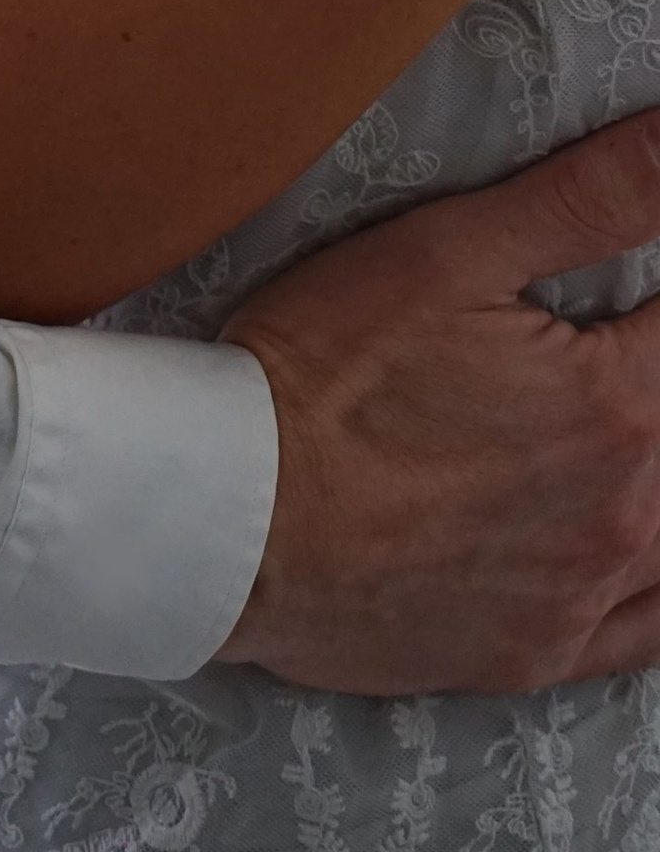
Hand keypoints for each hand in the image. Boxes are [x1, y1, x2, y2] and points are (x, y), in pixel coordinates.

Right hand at [222, 105, 659, 687]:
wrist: (233, 516)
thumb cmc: (327, 371)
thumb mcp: (447, 252)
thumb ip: (590, 197)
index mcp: (618, 405)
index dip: (653, 307)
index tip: (623, 308)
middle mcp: (629, 513)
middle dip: (644, 380)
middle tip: (582, 359)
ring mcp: (588, 595)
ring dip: (653, 470)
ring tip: (597, 431)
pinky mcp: (541, 654)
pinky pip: (652, 633)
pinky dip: (656, 583)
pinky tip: (633, 543)